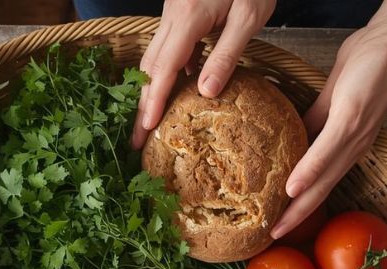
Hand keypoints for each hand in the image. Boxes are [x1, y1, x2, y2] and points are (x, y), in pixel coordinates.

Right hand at [133, 0, 275, 148]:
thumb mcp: (249, 17)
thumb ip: (227, 55)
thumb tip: (205, 93)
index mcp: (187, 18)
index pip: (164, 69)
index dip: (154, 101)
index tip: (146, 129)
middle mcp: (172, 14)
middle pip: (150, 66)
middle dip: (143, 104)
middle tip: (138, 139)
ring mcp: (173, 11)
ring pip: (154, 55)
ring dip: (150, 89)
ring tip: (150, 121)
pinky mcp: (180, 9)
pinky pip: (167, 45)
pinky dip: (166, 71)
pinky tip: (180, 89)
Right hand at [270, 26, 386, 237]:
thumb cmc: (365, 66)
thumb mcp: (333, 99)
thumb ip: (313, 121)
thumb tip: (293, 137)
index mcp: (348, 146)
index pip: (321, 184)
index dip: (300, 207)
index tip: (279, 224)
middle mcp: (353, 149)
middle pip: (322, 192)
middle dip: (298, 217)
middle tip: (273, 237)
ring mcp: (353, 136)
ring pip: (323, 179)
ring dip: (300, 206)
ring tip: (279, 225)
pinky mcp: (350, 119)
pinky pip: (325, 151)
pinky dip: (308, 172)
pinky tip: (292, 187)